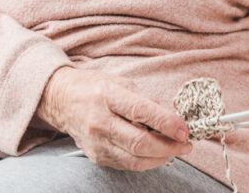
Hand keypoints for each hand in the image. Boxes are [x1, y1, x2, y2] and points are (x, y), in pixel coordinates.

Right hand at [36, 67, 192, 170]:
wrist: (62, 100)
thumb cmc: (95, 88)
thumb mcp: (122, 83)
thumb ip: (147, 101)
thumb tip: (173, 119)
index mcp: (107, 96)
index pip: (141, 112)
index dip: (167, 123)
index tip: (185, 129)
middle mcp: (99, 121)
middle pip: (140, 142)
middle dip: (169, 147)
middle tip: (186, 144)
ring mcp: (96, 142)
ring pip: (135, 159)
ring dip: (161, 157)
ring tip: (175, 150)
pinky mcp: (96, 156)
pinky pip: (127, 164)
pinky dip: (146, 161)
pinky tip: (156, 153)